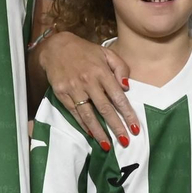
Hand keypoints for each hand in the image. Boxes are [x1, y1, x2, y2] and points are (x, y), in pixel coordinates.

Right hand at [37, 31, 136, 145]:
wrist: (56, 47)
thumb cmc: (85, 52)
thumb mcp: (106, 53)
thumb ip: (120, 68)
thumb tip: (127, 87)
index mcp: (102, 72)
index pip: (118, 97)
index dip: (127, 114)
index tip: (135, 127)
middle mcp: (88, 81)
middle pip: (105, 109)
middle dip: (116, 127)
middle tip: (125, 142)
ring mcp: (74, 88)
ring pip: (88, 114)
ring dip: (99, 132)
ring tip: (108, 145)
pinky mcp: (61, 94)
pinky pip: (75, 113)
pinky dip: (83, 125)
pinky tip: (91, 134)